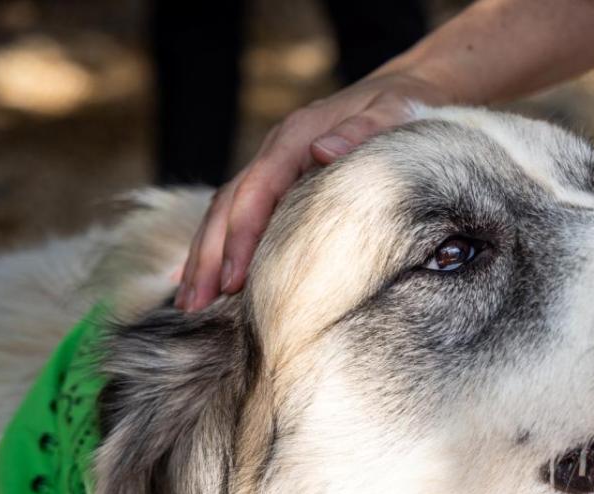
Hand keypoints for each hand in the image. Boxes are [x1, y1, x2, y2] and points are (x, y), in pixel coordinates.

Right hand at [176, 70, 446, 310]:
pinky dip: (219, 246)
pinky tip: (201, 278)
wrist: (404, 91)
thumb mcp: (393, 114)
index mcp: (296, 137)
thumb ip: (363, 131)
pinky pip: (240, 215)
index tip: (232, 280)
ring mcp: (274, 167)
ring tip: (189, 303)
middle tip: (194, 304)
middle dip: (209, 256)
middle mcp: (276, 151)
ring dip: (204, 256)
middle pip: (228, 205)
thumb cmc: (402, 109)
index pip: (257, 191)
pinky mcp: (281, 183)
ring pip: (225, 212)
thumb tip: (322, 150)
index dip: (241, 236)